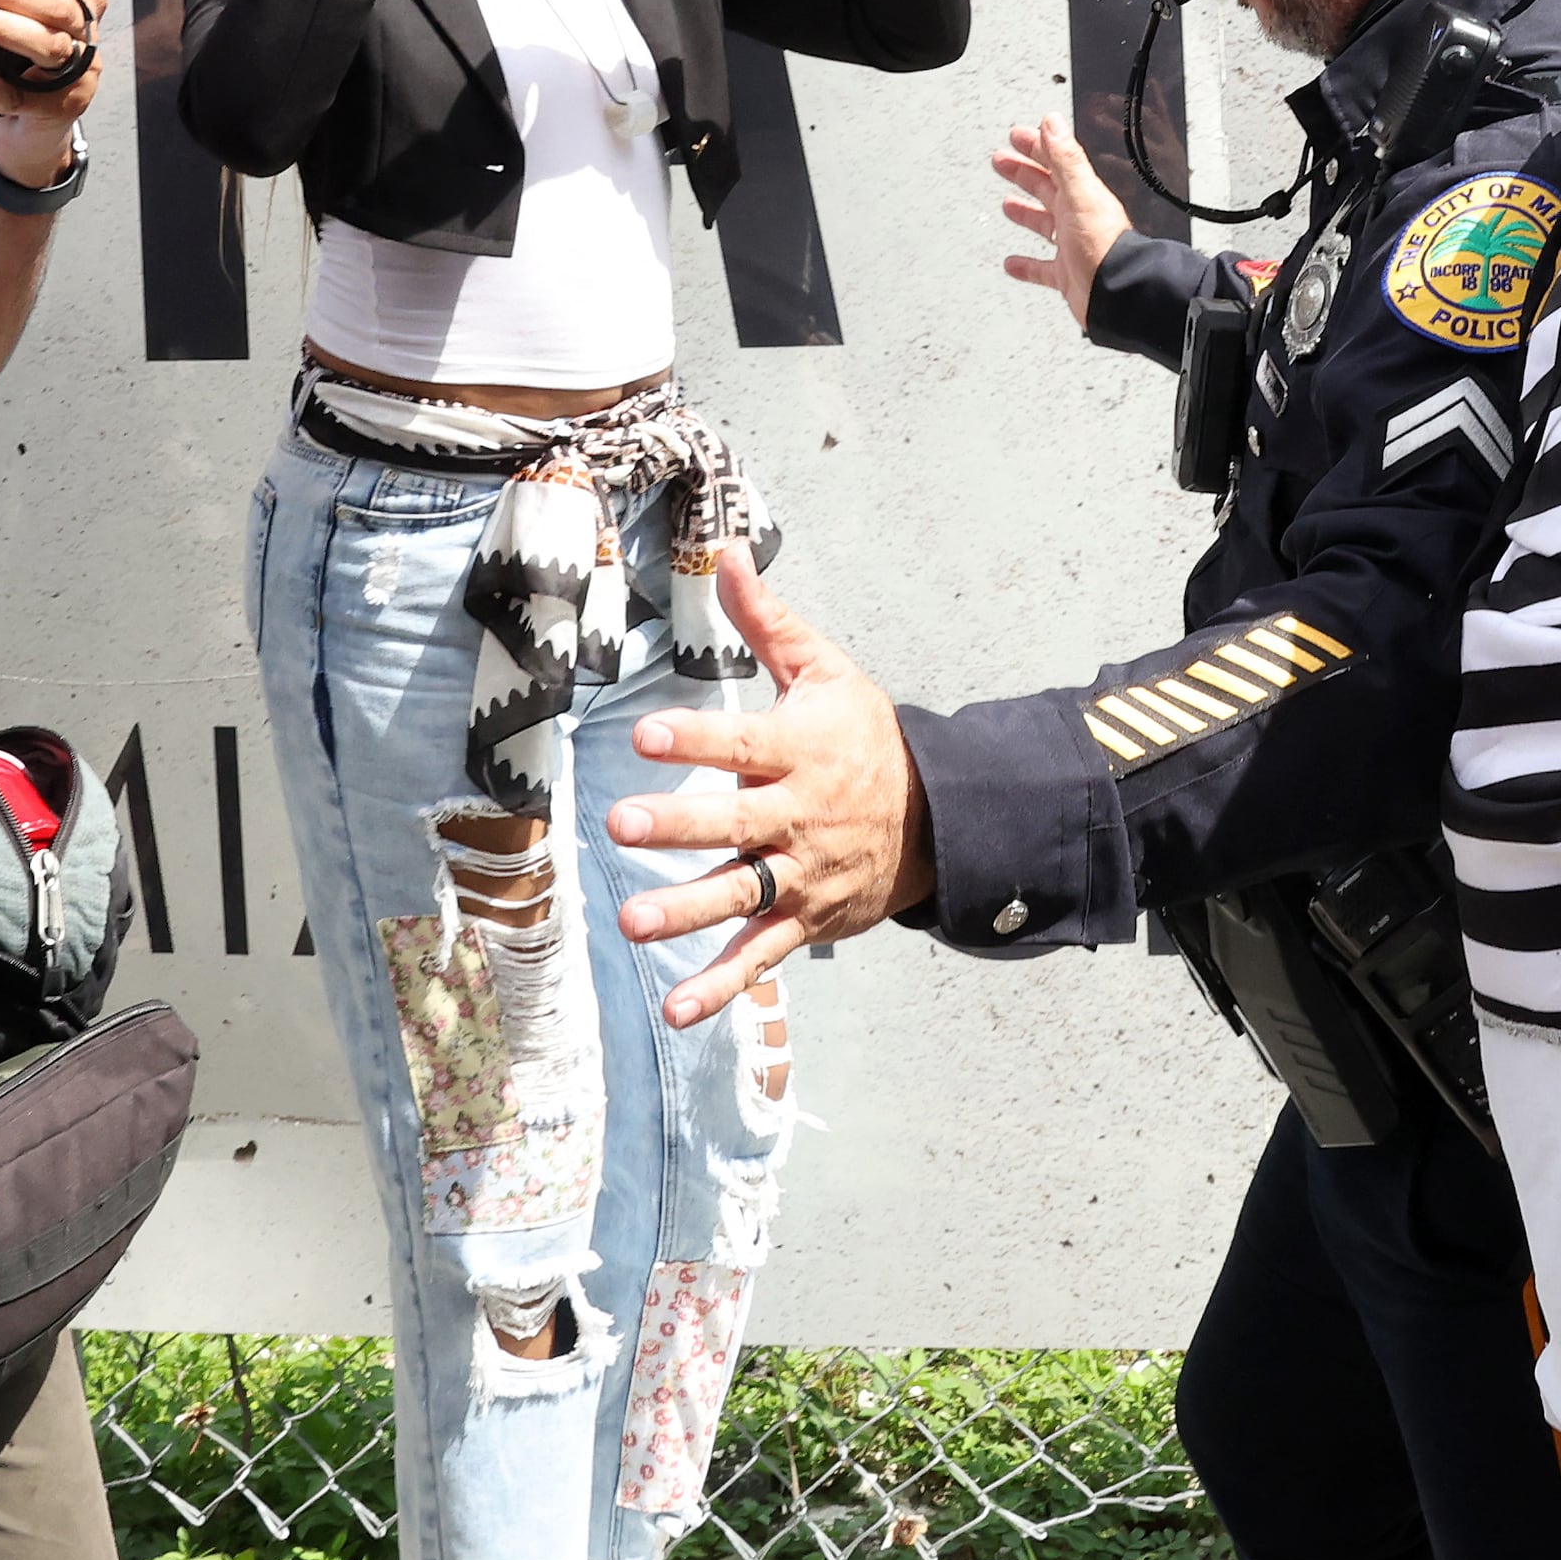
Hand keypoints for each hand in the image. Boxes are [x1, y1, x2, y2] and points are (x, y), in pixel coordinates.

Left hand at [606, 549, 927, 1024]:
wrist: (937, 818)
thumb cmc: (867, 737)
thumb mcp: (827, 670)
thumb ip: (768, 621)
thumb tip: (726, 551)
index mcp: (801, 751)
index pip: (743, 743)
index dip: (696, 738)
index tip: (647, 734)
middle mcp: (798, 817)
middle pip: (733, 823)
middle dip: (679, 825)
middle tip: (623, 823)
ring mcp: (800, 874)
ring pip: (740, 894)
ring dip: (687, 911)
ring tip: (633, 922)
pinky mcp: (804, 918)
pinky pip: (761, 955)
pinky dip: (722, 986)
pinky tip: (677, 1009)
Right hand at [992, 113, 1127, 329]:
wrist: (1117, 294)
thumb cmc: (1104, 247)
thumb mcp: (1081, 195)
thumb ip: (1066, 159)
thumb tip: (1053, 123)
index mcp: (1081, 195)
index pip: (1055, 161)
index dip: (1037, 146)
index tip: (1018, 135)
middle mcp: (1077, 217)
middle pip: (1046, 188)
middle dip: (1024, 172)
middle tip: (1002, 160)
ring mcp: (1072, 246)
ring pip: (1044, 223)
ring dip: (1025, 212)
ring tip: (1007, 204)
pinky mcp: (1066, 274)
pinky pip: (1041, 268)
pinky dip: (1026, 264)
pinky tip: (1013, 263)